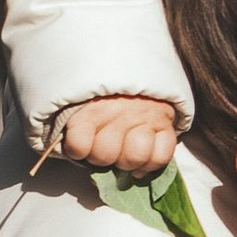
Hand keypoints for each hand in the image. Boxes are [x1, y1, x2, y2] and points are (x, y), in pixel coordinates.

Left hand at [57, 97, 181, 175]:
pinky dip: (152, 164)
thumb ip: (75, 128)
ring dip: (129, 162)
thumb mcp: (80, 103)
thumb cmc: (104, 97)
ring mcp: (144, 118)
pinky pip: (161, 156)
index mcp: (91, 109)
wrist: (138, 73)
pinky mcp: (165, 124)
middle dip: (103, 158)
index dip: (78, 152)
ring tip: (125, 156)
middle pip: (106, 155)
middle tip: (105, 149)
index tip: (82, 146)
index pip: (79, 145)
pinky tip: (143, 162)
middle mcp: (117, 112)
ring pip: (136, 156)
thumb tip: (71, 155)